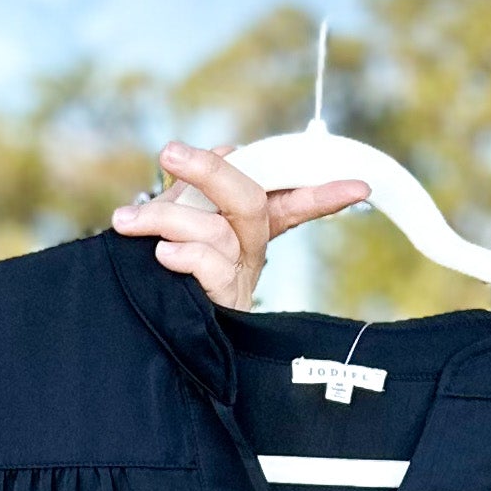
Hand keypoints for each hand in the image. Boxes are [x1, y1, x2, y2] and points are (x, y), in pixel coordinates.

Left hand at [109, 140, 371, 309]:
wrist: (142, 340)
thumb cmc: (160, 276)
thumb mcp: (179, 223)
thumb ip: (196, 191)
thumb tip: (225, 150)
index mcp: (247, 230)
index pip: (292, 203)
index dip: (324, 194)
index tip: (362, 188)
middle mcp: (249, 252)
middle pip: (251, 201)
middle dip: (211, 170)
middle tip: (168, 151)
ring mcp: (237, 279)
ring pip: (217, 230)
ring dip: (167, 217)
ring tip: (128, 222)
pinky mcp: (221, 305)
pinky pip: (211, 265)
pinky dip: (184, 254)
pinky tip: (160, 255)